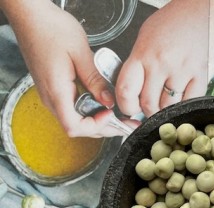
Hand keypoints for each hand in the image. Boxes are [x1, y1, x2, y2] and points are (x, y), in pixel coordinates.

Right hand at [1, 0, 132, 136]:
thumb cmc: (50, 28)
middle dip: (105, 128)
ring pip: (77, 120)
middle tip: (126, 123)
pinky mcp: (55, 90)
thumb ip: (95, 80)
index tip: (110, 114)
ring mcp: (52, 95)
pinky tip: (104, 105)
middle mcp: (51, 98)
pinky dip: (91, 112)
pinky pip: (74, 110)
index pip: (75, 126)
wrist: (31, 16)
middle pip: (79, 128)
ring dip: (99, 122)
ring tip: (120, 117)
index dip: (95, 126)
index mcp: (56, 91)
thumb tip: (109, 101)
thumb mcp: (80, 52)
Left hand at [115, 0, 213, 116]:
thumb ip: (139, 63)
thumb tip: (134, 89)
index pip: (126, 90)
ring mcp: (182, 70)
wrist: (205, 8)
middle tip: (152, 109)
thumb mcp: (147, 37)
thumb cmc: (177, 20)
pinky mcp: (201, 75)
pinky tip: (183, 97)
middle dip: (148, 112)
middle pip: (148, 104)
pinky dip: (185, 106)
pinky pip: (190, 102)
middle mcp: (161, 63)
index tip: (130, 109)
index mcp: (143, 53)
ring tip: (168, 102)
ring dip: (167, 111)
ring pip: (169, 107)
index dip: (126, 106)